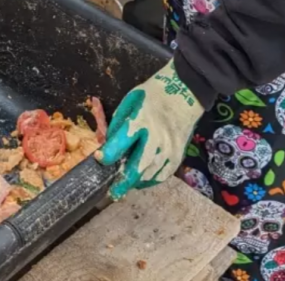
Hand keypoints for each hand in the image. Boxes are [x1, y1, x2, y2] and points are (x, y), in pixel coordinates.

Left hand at [96, 60, 203, 199]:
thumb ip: (118, 124)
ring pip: (151, 175)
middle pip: (138, 166)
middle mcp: (157, 137)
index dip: (108, 154)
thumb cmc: (152, 95)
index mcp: (141, 120)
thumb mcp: (130, 101)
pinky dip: (150, 180)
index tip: (100, 158)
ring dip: (136, 181)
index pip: (122, 142)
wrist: (184, 92)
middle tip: (112, 192)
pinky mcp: (178, 155)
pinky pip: (163, 175)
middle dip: (123, 181)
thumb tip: (107, 144)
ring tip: (125, 183)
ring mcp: (170, 148)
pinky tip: (141, 179)